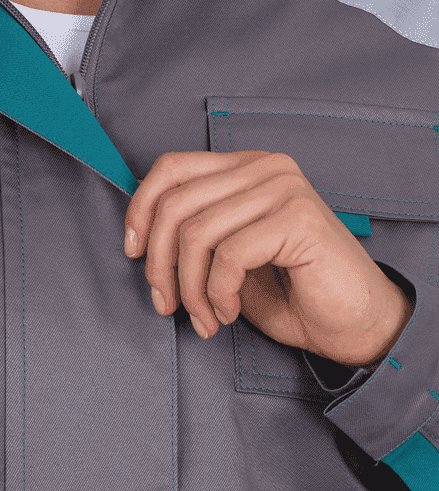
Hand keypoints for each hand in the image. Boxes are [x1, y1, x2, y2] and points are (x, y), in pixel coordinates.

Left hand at [123, 150, 412, 366]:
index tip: (132, 253)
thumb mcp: (229, 253)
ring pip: (197, 233)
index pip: (171, 167)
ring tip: (203, 317)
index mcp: (246, 166)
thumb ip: (194, 231)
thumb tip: (137, 236)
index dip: (140, 210)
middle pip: (176, 203)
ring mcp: (283, 189)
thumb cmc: (293, 291)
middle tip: (166, 304)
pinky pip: (228, 255)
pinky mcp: (297, 219)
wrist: (357, 324)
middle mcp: (265, 167)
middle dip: (160, 263)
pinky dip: (218, 292)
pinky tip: (230, 311)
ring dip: (189, 288)